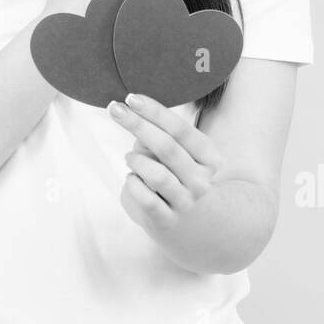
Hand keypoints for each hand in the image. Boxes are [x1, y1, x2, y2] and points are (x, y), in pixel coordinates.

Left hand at [108, 92, 225, 233]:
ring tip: (130, 158)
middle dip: (137, 124)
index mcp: (208, 158)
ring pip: (157, 174)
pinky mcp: (167, 221)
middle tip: (115, 109)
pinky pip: (145, 199)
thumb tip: (131, 113)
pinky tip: (132, 179)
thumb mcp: (179, 155)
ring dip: (137, 160)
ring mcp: (186, 202)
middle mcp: (201, 180)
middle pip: (167, 147)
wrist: (193, 225)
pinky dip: (133, 184)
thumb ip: (161, 136)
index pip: (181, 130)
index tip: (131, 98)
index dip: (155, 112)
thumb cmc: (178, 177)